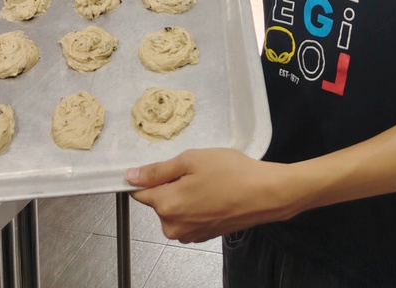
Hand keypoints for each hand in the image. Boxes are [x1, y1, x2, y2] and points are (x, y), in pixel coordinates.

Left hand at [125, 148, 290, 242]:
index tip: (168, 166)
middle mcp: (172, 226)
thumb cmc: (230, 173)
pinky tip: (214, 193)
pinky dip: (196, 204)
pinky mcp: (202, 236)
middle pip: (159, 200)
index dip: (150, 175)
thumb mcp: (191, 160)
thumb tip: (130, 177)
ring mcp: (188, 234)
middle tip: (196, 169)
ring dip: (184, 194)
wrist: (265, 194)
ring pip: (174, 207)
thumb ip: (157, 170)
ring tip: (208, 180)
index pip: (140, 191)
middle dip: (171, 183)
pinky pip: (188, 216)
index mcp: (166, 205)